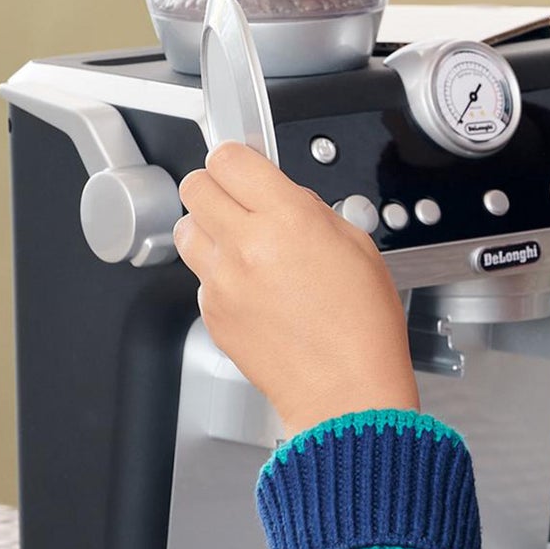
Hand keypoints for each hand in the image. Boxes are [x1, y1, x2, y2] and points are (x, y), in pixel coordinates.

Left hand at [175, 143, 419, 438]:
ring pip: (186, 228)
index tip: (246, 168)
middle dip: (217, 188)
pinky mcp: (210, 312)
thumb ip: (313, 211)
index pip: (229, 158)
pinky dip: (219, 275)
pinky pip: (199, 275)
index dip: (239, 159)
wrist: (346, 390)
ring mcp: (221, 281)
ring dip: (209, 228)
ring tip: (242, 246)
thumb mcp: (358, 247)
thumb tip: (284, 198)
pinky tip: (254, 290)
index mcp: (288, 218)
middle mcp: (246, 245)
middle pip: (195, 185)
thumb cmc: (363, 327)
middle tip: (239, 202)